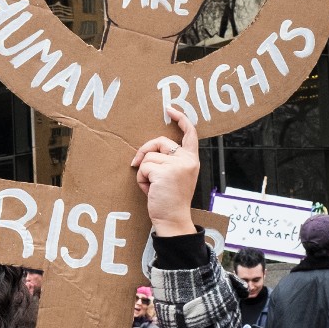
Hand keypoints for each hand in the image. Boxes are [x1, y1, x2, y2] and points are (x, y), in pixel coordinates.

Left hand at [130, 108, 198, 236]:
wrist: (172, 218)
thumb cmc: (169, 198)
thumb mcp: (174, 175)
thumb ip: (169, 160)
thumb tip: (147, 151)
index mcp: (191, 159)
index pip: (190, 134)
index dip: (181, 119)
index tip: (169, 109)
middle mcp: (187, 160)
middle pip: (159, 141)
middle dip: (145, 151)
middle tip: (137, 164)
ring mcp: (177, 165)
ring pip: (148, 157)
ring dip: (143, 172)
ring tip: (152, 186)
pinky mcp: (165, 172)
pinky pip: (143, 167)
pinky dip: (141, 179)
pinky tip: (149, 190)